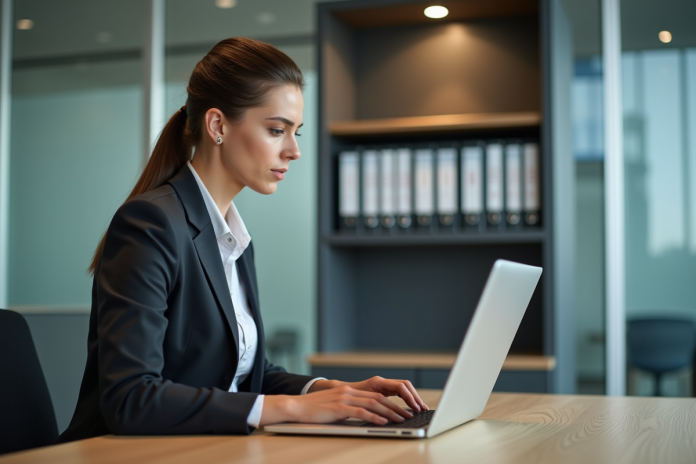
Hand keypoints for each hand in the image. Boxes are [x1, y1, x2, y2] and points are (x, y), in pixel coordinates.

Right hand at [259, 385, 413, 426]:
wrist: (295, 407)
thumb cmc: (313, 410)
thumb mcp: (334, 406)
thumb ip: (348, 408)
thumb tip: (364, 416)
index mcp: (348, 390)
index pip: (376, 395)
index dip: (391, 403)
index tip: (402, 410)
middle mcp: (348, 391)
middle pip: (378, 398)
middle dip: (395, 407)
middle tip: (407, 416)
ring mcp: (344, 398)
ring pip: (373, 404)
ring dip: (389, 413)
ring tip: (400, 420)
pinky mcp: (339, 407)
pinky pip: (361, 412)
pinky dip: (374, 417)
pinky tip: (383, 422)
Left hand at [347, 376, 428, 412]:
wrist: (338, 391)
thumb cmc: (347, 397)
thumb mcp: (360, 402)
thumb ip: (373, 406)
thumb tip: (386, 414)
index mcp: (378, 382)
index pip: (400, 386)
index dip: (410, 397)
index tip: (416, 408)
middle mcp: (382, 381)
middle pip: (405, 385)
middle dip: (415, 397)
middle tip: (422, 409)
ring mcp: (383, 384)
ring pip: (404, 387)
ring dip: (413, 397)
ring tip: (420, 409)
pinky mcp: (383, 389)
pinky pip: (400, 391)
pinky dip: (407, 398)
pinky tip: (411, 407)